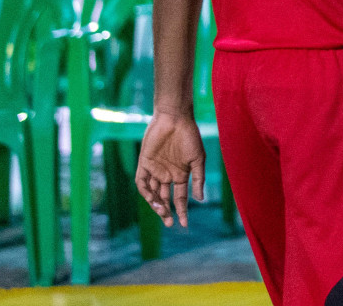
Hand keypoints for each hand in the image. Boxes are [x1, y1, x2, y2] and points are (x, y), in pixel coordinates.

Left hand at [135, 110, 205, 227]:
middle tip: (169, 222)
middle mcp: (167, 174)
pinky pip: (142, 181)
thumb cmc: (189, 137)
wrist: (175, 119)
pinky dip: (145, 191)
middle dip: (166, 212)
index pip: (180, 198)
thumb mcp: (198, 159)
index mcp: (180, 174)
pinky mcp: (144, 163)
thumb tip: (200, 199)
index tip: (184, 224)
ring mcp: (155, 169)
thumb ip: (198, 179)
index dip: (182, 211)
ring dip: (156, 203)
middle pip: (164, 198)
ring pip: (152, 192)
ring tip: (161, 210)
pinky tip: (152, 197)